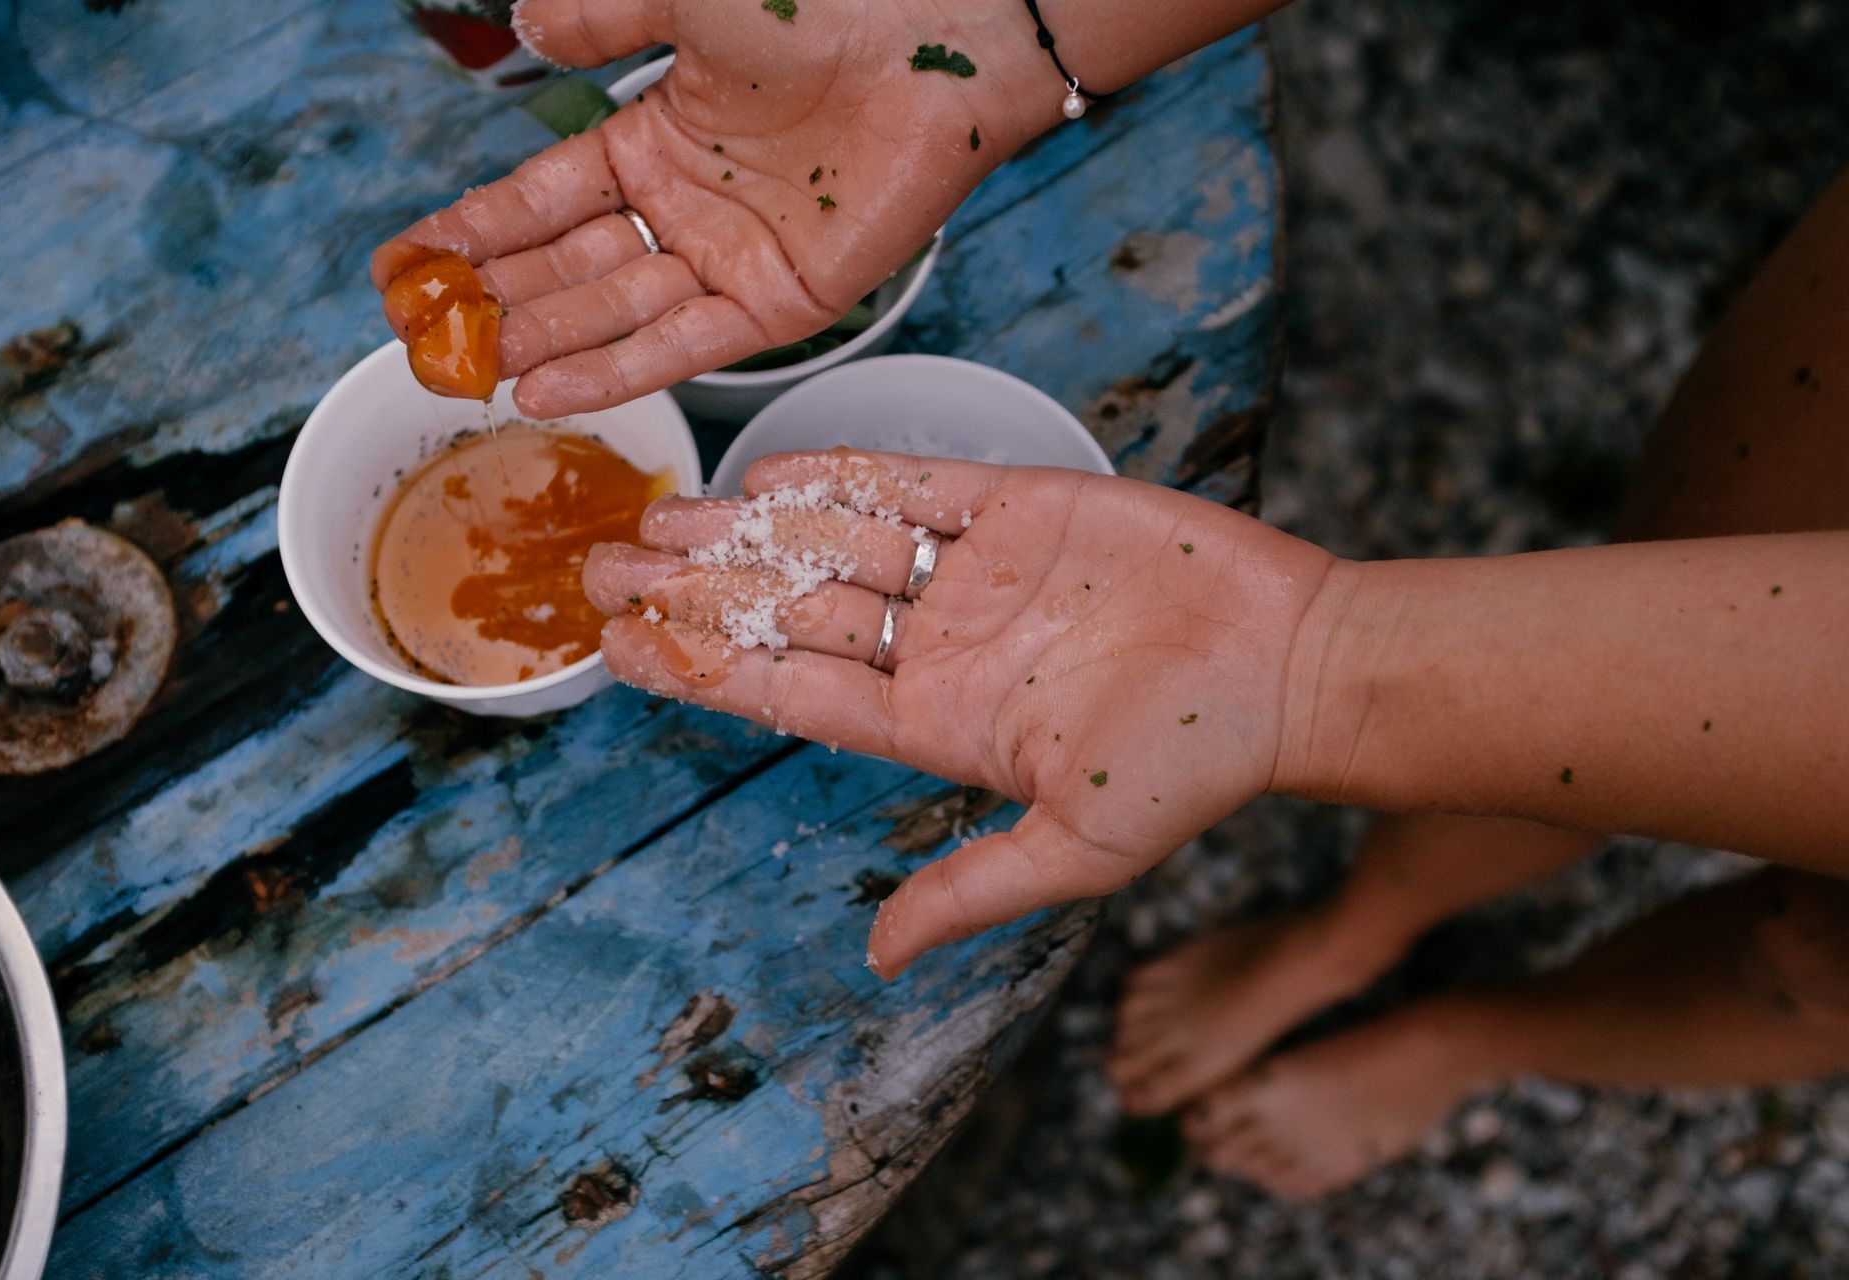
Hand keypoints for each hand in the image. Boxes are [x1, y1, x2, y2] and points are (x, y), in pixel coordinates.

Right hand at [371, 0, 1055, 415]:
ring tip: (468, 376)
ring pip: (616, 313)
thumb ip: (603, 23)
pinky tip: (545, 390)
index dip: (471, 233)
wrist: (933, 38)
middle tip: (421, 341)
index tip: (401, 267)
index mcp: (655, 139)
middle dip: (495, 303)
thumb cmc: (818, 3)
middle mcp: (686, 207)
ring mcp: (733, 259)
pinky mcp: (784, 303)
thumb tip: (528, 31)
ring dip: (541, 344)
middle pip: (569, 268)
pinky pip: (687, 346)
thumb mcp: (683, 2)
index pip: (541, 200)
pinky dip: (617, 370)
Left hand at [581, 451, 1336, 976]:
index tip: (621, 645)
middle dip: (698, 590)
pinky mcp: (1023, 505)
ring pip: (835, 544)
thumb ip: (970, 889)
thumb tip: (881, 958)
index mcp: (940, 722)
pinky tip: (763, 471)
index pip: (794, 692)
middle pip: (793, 611)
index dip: (706, 667)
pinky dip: (840, 473)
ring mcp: (977, 574)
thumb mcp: (1076, 848)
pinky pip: (913, 484)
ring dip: (746, 530)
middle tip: (599, 564)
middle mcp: (942, 646)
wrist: (1294, 662)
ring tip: (656, 515)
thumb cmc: (1196, 763)